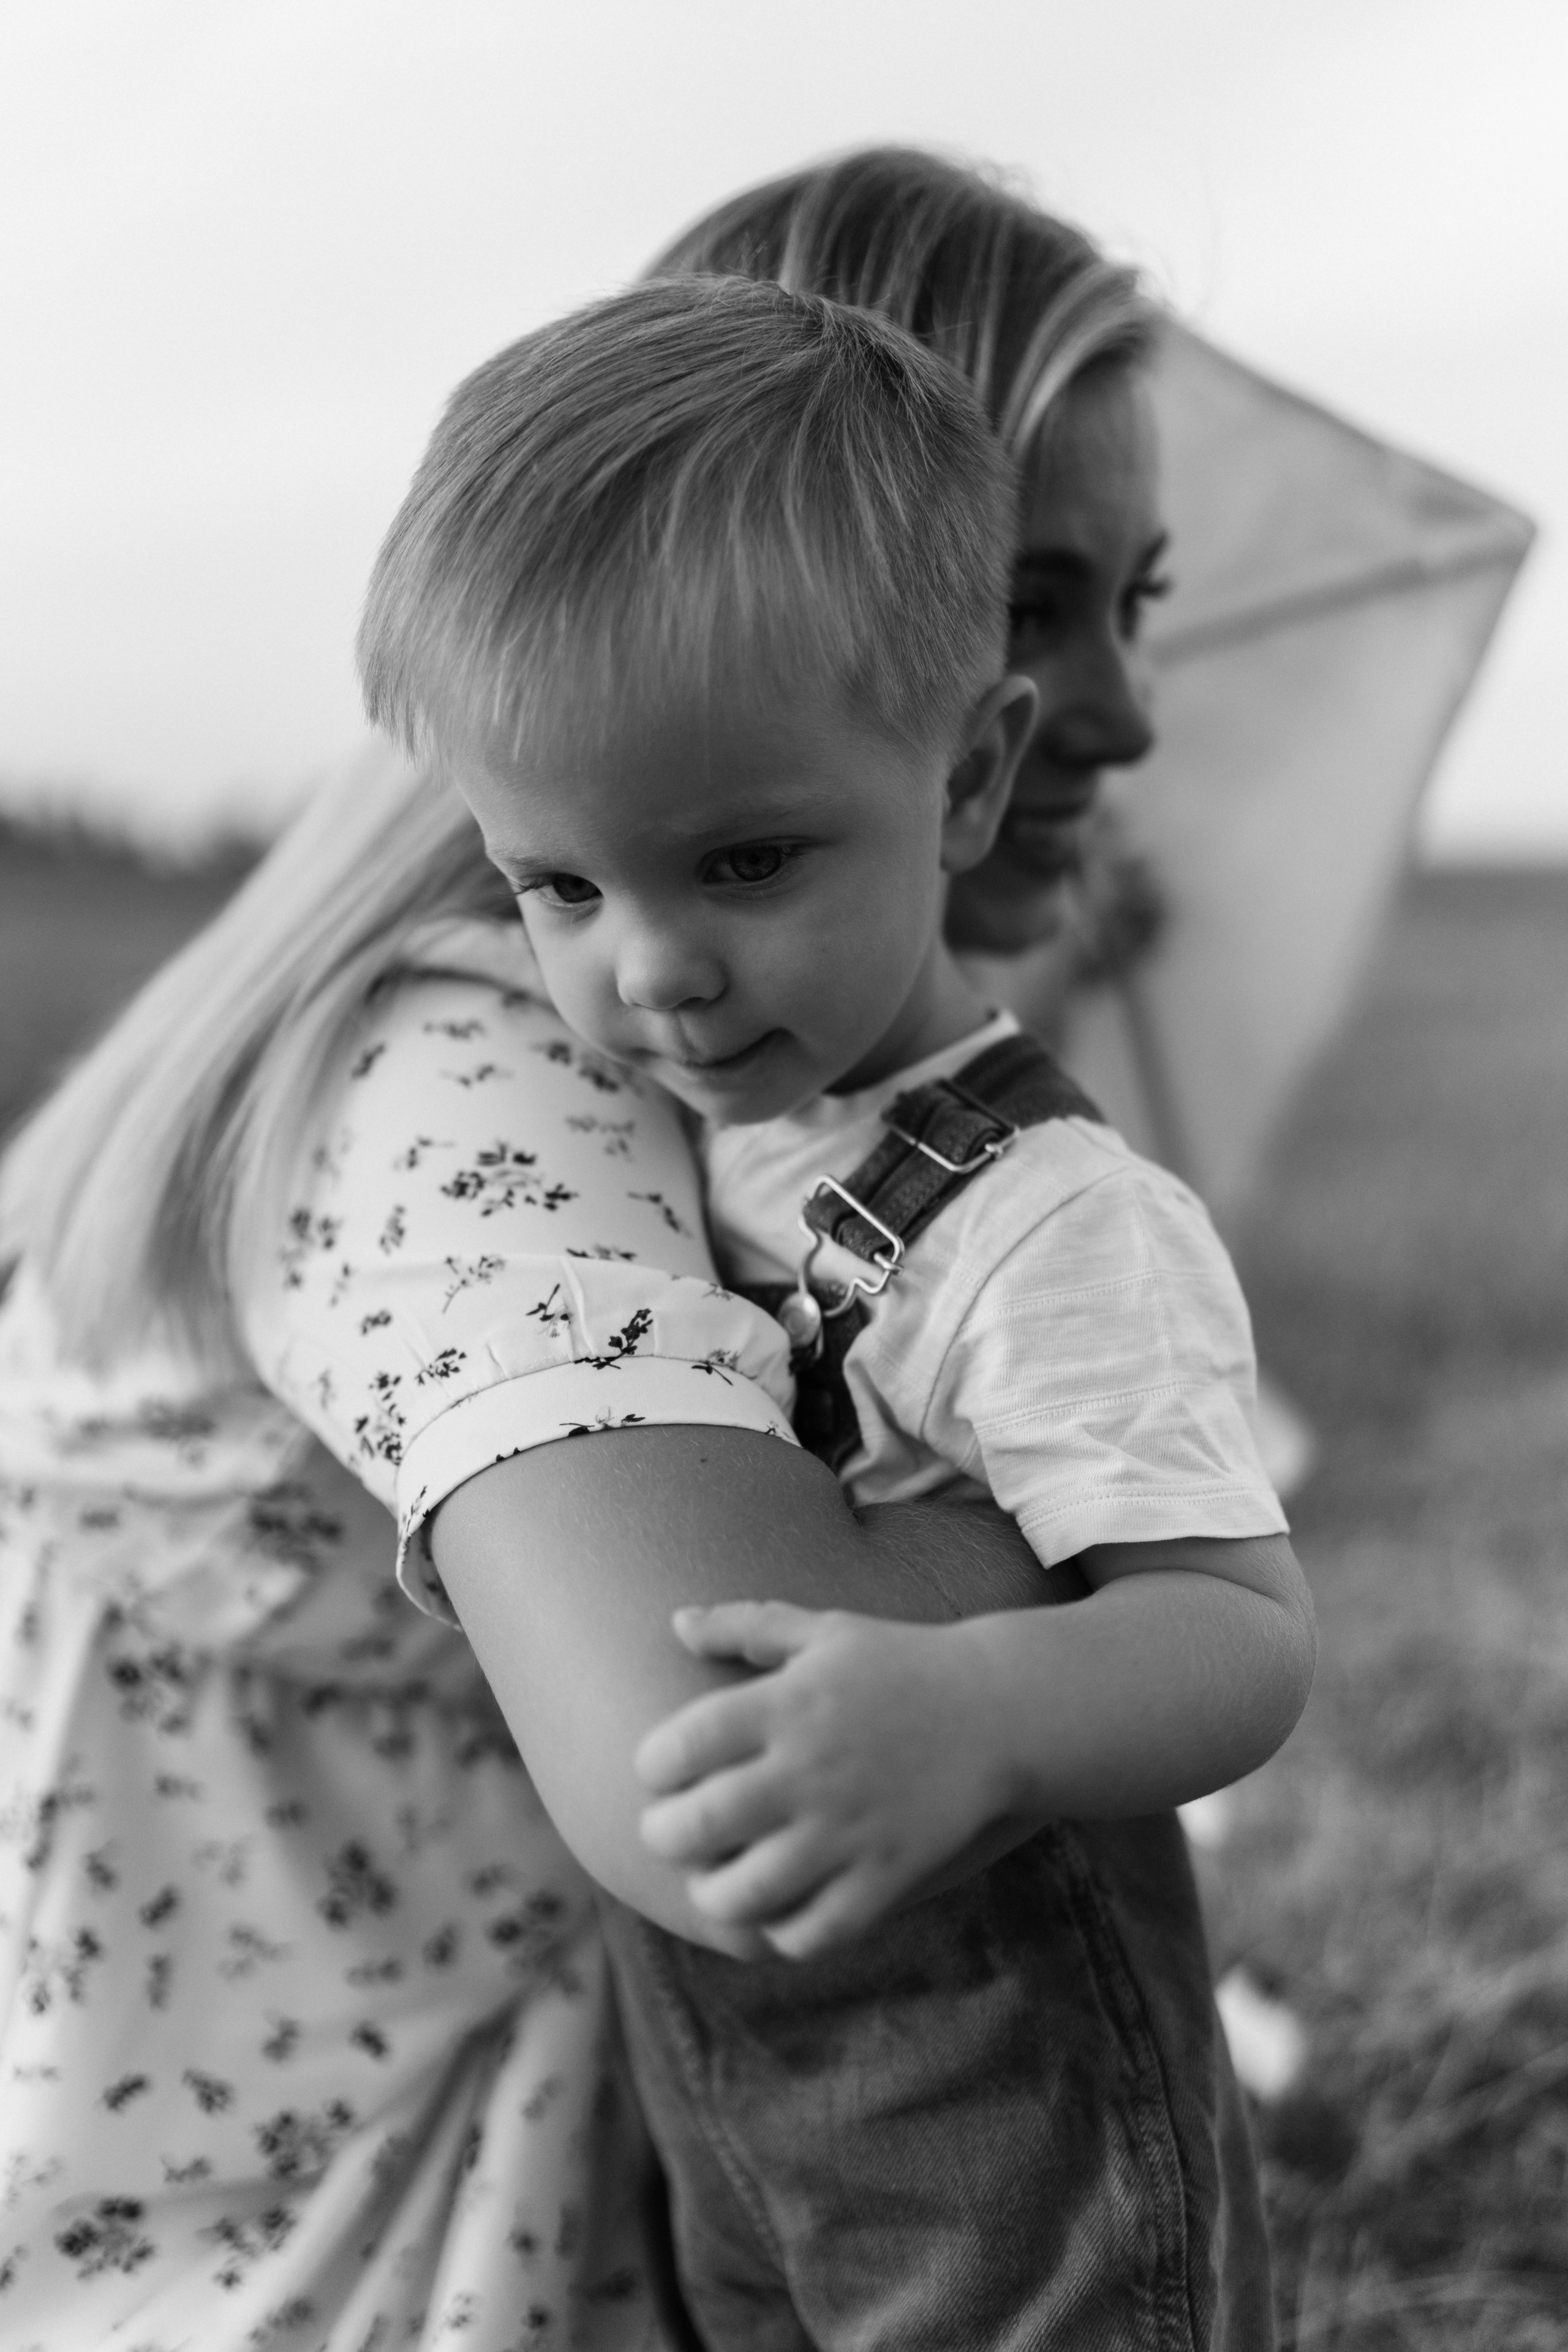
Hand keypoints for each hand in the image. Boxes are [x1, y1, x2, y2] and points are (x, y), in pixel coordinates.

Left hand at [634, 1600, 1014, 1959]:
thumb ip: (745, 1624)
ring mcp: (849, 1828)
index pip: (680, 1745)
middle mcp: (810, 1768)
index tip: (660, 1772)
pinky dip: (781, 1933)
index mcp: (787, 1703)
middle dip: (663, 1837)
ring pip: (745, 1893)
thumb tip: (673, 1622)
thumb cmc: (902, 1665)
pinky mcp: (887, 1875)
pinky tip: (777, 1910)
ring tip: (713, 1883)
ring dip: (712, 1896)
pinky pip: (813, 1931)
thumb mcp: (826, 1629)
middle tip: (669, 1833)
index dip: (652, 1767)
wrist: (1001, 1711)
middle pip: (698, 1826)